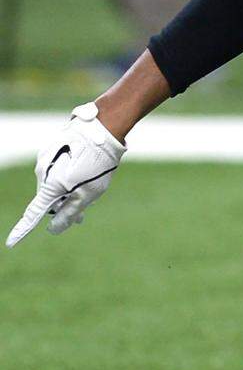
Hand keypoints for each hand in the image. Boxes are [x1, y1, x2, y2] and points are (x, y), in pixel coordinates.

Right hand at [6, 103, 125, 246]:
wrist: (103, 126)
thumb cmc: (99, 162)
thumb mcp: (89, 193)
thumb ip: (70, 213)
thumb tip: (53, 229)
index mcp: (51, 186)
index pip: (33, 214)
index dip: (22, 230)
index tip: (11, 243)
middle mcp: (43, 172)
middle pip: (49, 199)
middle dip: (62, 208)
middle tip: (81, 218)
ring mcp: (46, 158)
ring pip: (54, 184)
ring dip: (67, 191)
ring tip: (89, 188)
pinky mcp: (51, 149)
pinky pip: (56, 169)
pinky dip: (67, 175)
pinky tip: (85, 171)